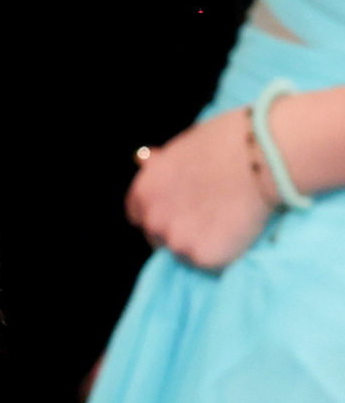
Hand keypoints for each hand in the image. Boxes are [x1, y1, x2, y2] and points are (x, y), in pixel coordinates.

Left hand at [128, 109, 274, 270]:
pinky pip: (212, 263)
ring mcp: (176, 240)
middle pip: (158, 237)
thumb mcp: (184, 148)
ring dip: (202, 243)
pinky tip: (242, 231)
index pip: (137, 214)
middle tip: (211, 220)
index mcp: (145, 189)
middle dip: (179, 231)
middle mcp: (153, 219)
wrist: (265, 154)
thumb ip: (169, 169)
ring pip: (185, 252)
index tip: (177, 214)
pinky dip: (226, 252)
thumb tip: (158, 167)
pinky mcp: (203, 256)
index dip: (160, 214)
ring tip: (231, 222)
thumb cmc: (232, 139)